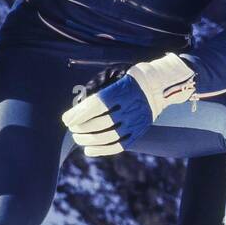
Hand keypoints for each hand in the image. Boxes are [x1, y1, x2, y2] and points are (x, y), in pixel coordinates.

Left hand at [62, 53, 195, 156]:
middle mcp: (132, 107)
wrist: (159, 85)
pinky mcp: (139, 131)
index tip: (66, 119)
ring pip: (109, 136)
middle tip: (72, 127)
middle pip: (101, 122)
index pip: (97, 105)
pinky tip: (88, 150)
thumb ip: (97, 87)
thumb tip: (78, 105)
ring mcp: (137, 121)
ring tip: (77, 137)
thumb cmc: (130, 78)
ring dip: (88, 139)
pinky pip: (119, 145)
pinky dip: (102, 150)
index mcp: (124, 89)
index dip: (79, 114)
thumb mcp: (116, 74)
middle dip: (81, 127)